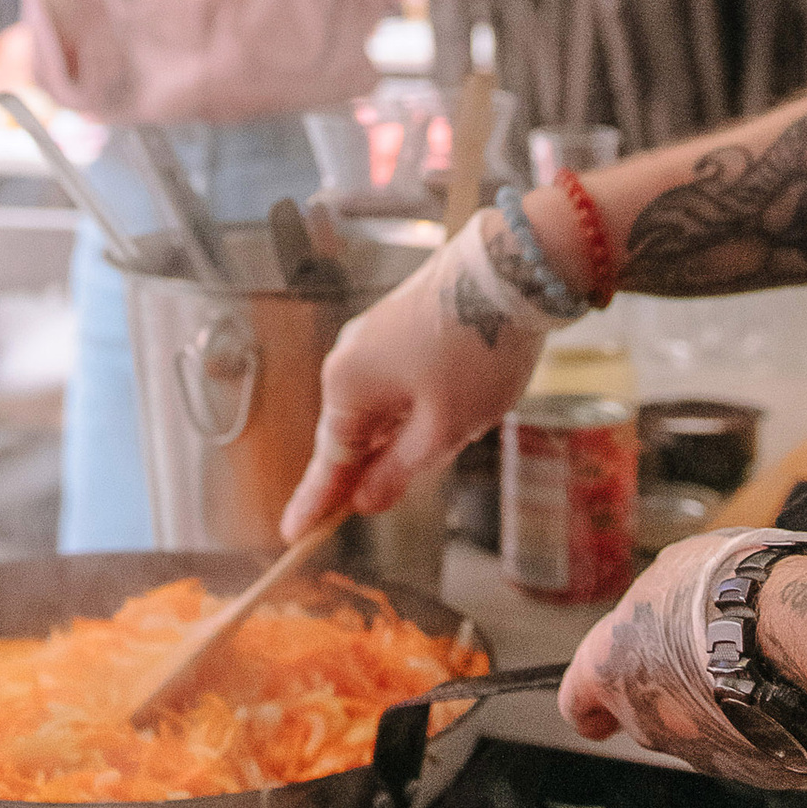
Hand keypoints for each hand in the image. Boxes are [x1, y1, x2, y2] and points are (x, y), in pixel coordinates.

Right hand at [279, 218, 546, 534]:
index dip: (316, 505)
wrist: (512, 270)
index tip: (294, 537)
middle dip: (391, 459)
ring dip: (420, 429)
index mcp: (347, 386)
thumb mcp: (442, 431)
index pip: (327, 463)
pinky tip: (470, 392)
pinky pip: (404, 384)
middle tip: (426, 460)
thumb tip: (364, 501)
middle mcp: (349, 358)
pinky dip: (428, 403)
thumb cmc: (476, 352)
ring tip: (473, 406)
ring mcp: (375, 337)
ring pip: (388, 410)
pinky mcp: (402, 324)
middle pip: (359, 435)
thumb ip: (397, 471)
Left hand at [559, 531, 806, 776]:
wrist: (794, 633)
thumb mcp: (670, 572)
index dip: (588, 701)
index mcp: (609, 669)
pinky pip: (750, 744)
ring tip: (751, 660)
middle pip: (645, 713)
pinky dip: (759, 721)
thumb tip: (660, 609)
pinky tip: (780, 684)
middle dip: (668, 690)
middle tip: (703, 652)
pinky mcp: (753, 769)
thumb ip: (651, 608)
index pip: (576, 704)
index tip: (596, 702)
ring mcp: (700, 752)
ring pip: (701, 732)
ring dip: (716, 705)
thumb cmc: (725, 592)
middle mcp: (646, 720)